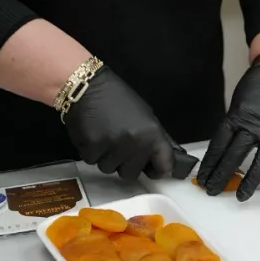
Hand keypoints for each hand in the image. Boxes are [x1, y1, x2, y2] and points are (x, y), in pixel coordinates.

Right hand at [63, 66, 180, 180]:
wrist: (87, 86)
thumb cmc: (118, 99)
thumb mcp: (146, 115)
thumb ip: (158, 139)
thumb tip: (172, 159)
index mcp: (153, 134)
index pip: (165, 166)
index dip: (158, 169)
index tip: (151, 166)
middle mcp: (136, 143)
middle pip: (131, 174)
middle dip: (125, 163)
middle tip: (119, 144)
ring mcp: (113, 146)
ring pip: (109, 169)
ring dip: (106, 157)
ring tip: (104, 136)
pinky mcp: (92, 148)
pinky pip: (92, 161)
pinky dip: (91, 152)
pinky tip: (91, 134)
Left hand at [197, 65, 259, 200]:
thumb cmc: (257, 88)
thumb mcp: (238, 104)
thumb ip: (233, 126)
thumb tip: (224, 151)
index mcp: (238, 117)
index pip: (219, 144)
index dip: (210, 163)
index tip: (203, 177)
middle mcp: (255, 126)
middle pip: (235, 155)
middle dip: (222, 175)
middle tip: (213, 190)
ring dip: (250, 180)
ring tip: (241, 196)